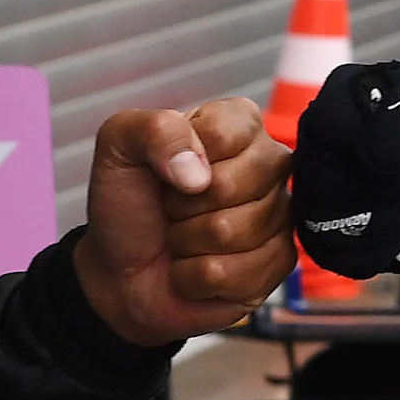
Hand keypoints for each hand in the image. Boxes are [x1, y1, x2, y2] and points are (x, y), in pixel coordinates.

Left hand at [76, 97, 293, 345]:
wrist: (121, 268)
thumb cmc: (129, 204)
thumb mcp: (119, 146)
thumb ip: (153, 130)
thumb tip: (198, 173)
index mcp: (238, 123)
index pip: (224, 133)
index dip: (181, 159)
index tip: (168, 170)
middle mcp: (268, 164)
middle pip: (229, 185)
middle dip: (183, 207)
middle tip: (172, 209)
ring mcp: (279, 214)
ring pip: (230, 232)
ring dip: (187, 243)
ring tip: (182, 238)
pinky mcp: (279, 262)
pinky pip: (238, 274)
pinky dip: (198, 277)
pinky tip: (196, 266)